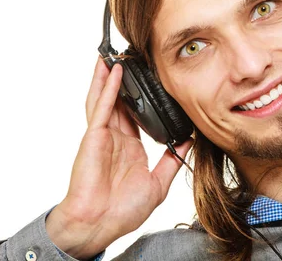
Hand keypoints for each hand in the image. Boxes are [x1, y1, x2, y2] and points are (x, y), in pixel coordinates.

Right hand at [46, 57, 192, 258]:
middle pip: (119, 102)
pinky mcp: (94, 137)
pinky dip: (108, 88)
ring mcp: (103, 136)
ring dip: (109, 77)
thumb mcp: (158, 183)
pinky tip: (114, 72)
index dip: (142, 99)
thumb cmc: (123, 211)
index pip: (137, 116)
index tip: (152, 82)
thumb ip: (172, 161)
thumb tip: (188, 142)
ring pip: (106, 99)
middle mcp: (116, 138)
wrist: (101, 224)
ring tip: (114, 56)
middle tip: (131, 59)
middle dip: (124, 81)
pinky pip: (102, 108)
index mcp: (130, 148)